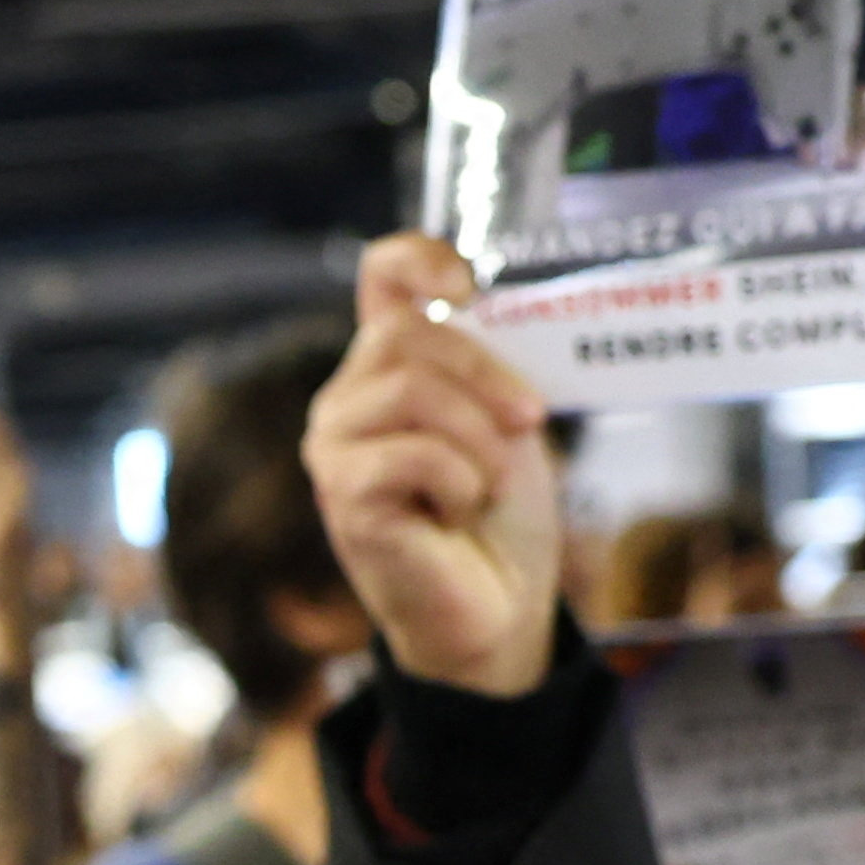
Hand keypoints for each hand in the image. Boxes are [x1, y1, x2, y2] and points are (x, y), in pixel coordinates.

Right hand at [304, 234, 562, 699]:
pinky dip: (460, 483)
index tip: (468, 287)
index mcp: (391, 366)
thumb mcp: (507, 420)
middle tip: (530, 423)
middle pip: (408, 335)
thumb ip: (490, 363)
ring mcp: (335, 446)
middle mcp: (348, 397)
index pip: (382, 275)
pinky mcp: (343, 496)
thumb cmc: (501, 517)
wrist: (500, 607)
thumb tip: (489, 309)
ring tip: (489, 485)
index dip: (421, 258)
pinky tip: (457, 515)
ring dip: (479, 440)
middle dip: (488, 374)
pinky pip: (414, 454)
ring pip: (411, 390)